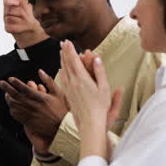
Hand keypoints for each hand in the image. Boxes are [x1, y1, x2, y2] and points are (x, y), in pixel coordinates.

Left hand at [0, 76, 66, 150]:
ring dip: (7, 97)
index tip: (10, 78)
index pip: (23, 87)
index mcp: (38, 97)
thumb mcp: (57, 93)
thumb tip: (40, 71)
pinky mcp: (25, 120)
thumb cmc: (59, 109)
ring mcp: (27, 113)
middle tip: (1, 83)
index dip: (15, 82)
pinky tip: (11, 105)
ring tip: (6, 93)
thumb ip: (48, 81)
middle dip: (6, 87)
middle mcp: (31, 105)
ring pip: (13, 104)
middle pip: (14, 94)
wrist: (60, 127)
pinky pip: (14, 114)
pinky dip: (11, 108)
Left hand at [58, 41, 120, 157]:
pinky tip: (61, 70)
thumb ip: (99, 72)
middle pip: (66, 64)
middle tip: (62, 43)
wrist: (89, 123)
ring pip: (63, 71)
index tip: (67, 41)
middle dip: (65, 52)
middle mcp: (73, 83)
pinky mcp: (68, 95)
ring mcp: (69, 89)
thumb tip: (97, 58)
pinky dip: (62, 71)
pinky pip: (63, 80)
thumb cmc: (100, 107)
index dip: (70, 50)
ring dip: (62, 60)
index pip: (74, 60)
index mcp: (82, 79)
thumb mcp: (104, 88)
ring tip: (61, 53)